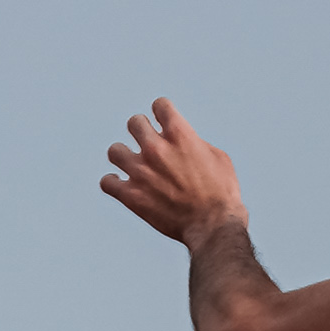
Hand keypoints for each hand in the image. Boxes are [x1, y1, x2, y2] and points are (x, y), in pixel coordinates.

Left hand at [102, 99, 245, 245]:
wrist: (213, 225)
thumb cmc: (222, 192)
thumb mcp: (217, 157)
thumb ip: (195, 142)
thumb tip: (182, 141)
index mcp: (179, 134)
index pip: (159, 105)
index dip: (162, 112)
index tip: (164, 124)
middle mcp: (156, 148)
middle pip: (134, 122)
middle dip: (142, 132)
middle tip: (150, 146)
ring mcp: (141, 172)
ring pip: (114, 150)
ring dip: (123, 156)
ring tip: (134, 166)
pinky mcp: (131, 196)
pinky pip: (107, 182)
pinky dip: (113, 183)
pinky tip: (122, 185)